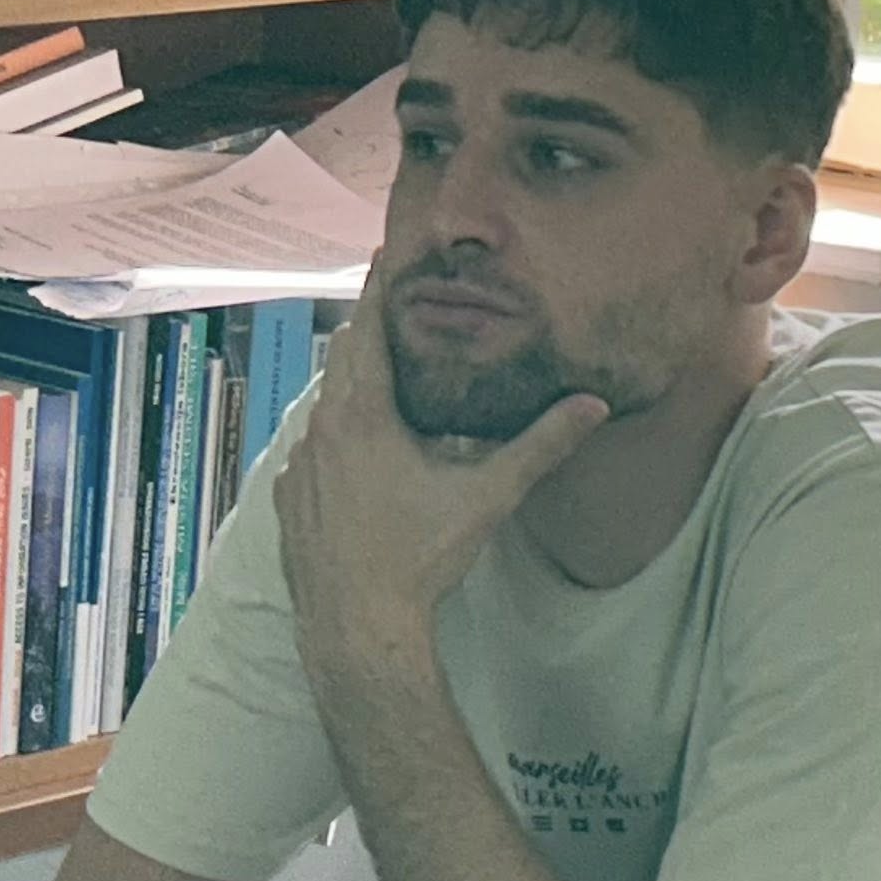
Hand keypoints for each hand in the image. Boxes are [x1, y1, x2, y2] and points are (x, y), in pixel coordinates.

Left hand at [273, 277, 607, 675]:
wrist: (357, 625)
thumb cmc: (419, 558)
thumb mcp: (486, 497)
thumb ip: (540, 446)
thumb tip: (591, 405)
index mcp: (363, 415)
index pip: (369, 330)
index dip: (379, 289)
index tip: (385, 255)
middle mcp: (321, 430)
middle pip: (342, 359)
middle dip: (369, 331)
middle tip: (393, 306)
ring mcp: (298, 466)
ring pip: (324, 405)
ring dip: (351, 385)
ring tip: (382, 375)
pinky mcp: (289, 499)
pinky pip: (311, 450)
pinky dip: (334, 436)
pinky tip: (358, 450)